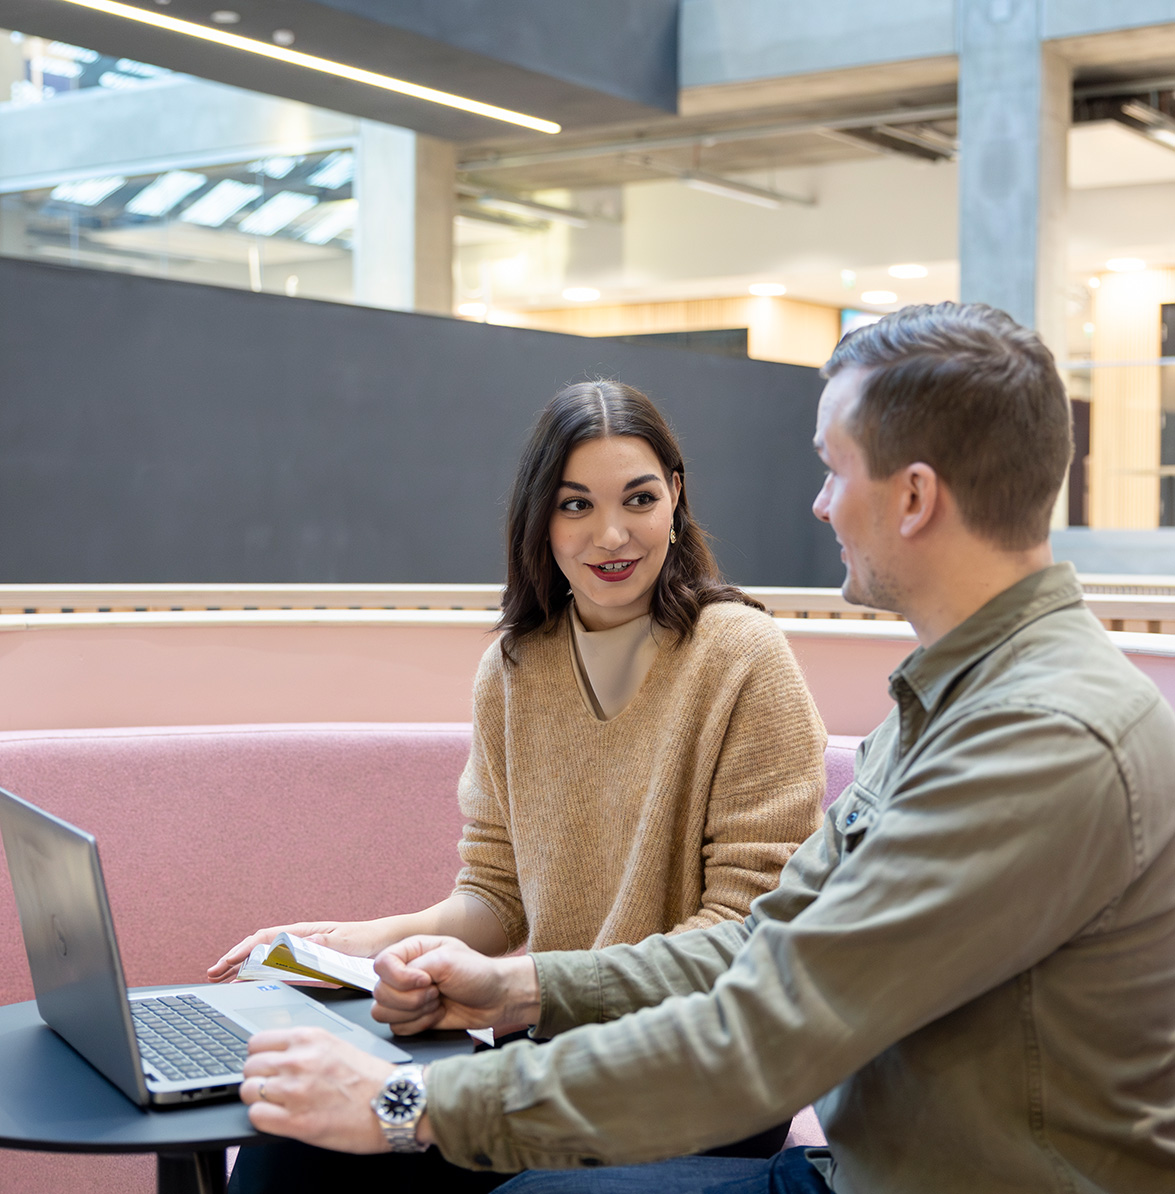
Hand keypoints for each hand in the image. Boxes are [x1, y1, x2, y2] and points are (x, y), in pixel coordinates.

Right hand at [208, 921, 386, 982]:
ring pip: (265, 960)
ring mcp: (303, 953)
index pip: (266, 939)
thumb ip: (328, 943)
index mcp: (306, 933)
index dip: (243, 950)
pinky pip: (280, 970)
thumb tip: (306, 943)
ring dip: (242, 969)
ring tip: (220, 979)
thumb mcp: (350, 942)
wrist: (387, 943)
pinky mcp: (310, 965)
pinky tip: (249, 982)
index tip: (226, 962)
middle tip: (212, 975)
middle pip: (259, 949)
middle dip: (234, 961)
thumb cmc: (369, 940)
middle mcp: (300, 941)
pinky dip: (260, 975)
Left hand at [240, 1027, 396, 1152]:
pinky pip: (257, 1116)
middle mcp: (299, 1061)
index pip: (257, 1042)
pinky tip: (279, 1118)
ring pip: (248, 1091)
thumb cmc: (371, 1078)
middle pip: (249, 1067)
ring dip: (259, 1099)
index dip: (259, 1056)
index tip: (265, 1065)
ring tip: (277, 1104)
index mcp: (309, 1038)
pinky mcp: (296, 1122)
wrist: (395, 1103)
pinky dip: (263, 1118)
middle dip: (257, 1078)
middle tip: (271, 1087)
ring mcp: (296, 1091)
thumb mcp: (336, 1046)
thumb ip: (305, 1048)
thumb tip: (278, 1056)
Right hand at [371, 935, 539, 1035]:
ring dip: (414, 1012)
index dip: (400, 977)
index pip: (381, 964)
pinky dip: (419, 1025)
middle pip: (380, 992)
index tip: (426, 980)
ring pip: (383, 1012)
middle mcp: (404, 973)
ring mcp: (406, 997)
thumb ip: (418, 966)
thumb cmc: (477, 973)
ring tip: (436, 1002)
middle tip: (436, 991)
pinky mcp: (411, 1018)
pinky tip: (437, 1014)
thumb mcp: (449, 959)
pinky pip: (396, 1029)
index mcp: (410, 951)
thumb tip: (399, 981)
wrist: (495, 999)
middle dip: (412, 998)